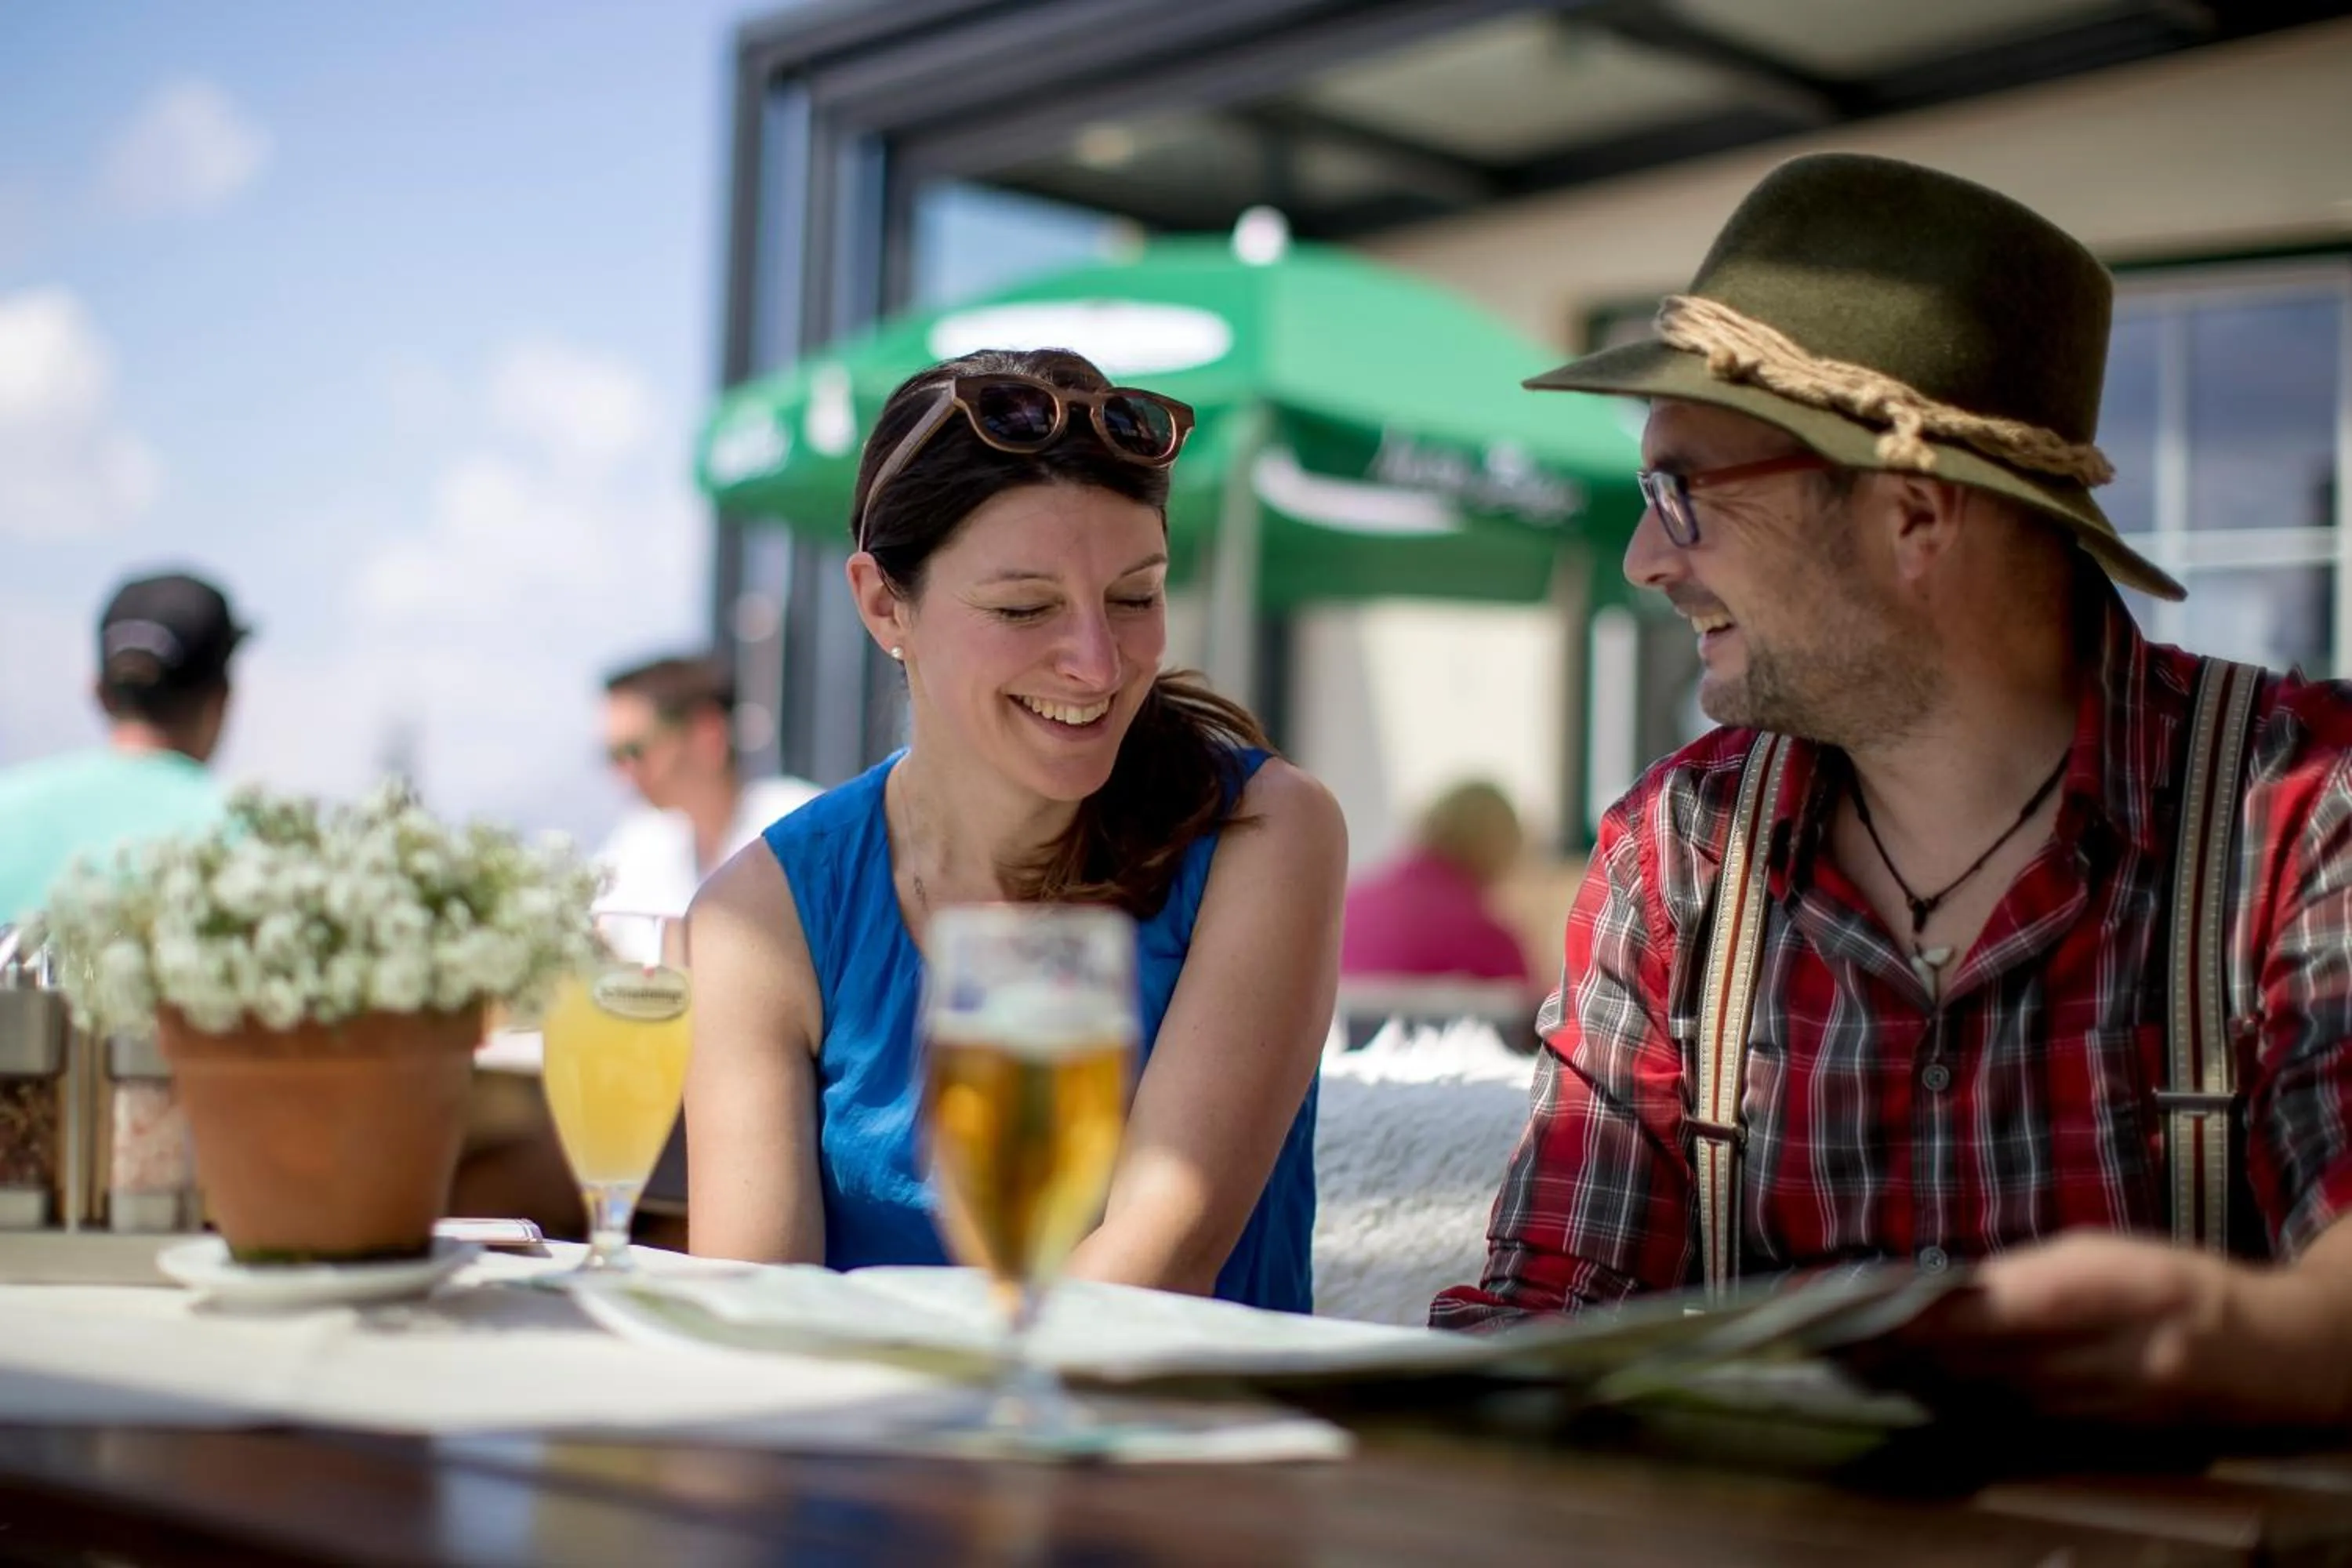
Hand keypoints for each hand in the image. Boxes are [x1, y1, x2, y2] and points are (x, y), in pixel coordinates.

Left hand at [1853, 1232, 2350, 1427]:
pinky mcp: (2099, 1433)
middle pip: (1986, 1359)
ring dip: (1932, 1379)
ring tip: (1867, 1361)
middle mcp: (2103, 1355)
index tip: (1867, 1307)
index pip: (1999, 1307)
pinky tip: (1927, 1390)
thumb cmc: (2173, 1282)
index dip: (1931, 1313)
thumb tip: (1952, 1289)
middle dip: (1913, 1350)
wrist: (2261, 1355)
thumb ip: (2025, 1275)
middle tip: (1843, 1337)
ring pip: (1995, 1394)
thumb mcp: (2101, 1253)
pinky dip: (1972, 1401)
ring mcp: (2102, 1402)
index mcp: (2106, 1290)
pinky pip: (2020, 1417)